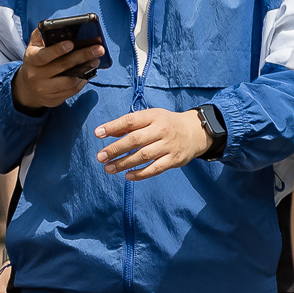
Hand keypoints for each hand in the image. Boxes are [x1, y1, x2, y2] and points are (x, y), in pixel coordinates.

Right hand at [13, 29, 103, 110]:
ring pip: (70, 80)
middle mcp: (36, 75)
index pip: (44, 55)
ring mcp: (45, 88)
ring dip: (86, 69)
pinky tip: (89, 72)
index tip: (71, 43)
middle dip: (83, 56)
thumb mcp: (35, 47)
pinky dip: (83, 81)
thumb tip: (53, 26)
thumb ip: (42, 35)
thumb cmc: (37, 61)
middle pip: (63, 66)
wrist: (29, 87)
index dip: (57, 49)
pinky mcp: (54, 99)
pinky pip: (72, 90)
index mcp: (31, 59)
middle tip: (98, 49)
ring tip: (96, 60)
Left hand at [95, 108, 210, 178]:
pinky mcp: (174, 159)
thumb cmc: (166, 124)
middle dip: (116, 149)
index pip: (131, 120)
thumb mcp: (151, 117)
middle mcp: (162, 130)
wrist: (195, 132)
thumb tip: (107, 132)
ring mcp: (169, 145)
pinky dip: (140, 174)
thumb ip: (131, 125)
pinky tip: (128, 176)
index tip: (98, 134)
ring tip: (109, 168)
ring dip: (123, 163)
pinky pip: (155, 168)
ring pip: (143, 156)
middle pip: (135, 140)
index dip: (113, 127)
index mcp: (154, 116)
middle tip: (100, 157)